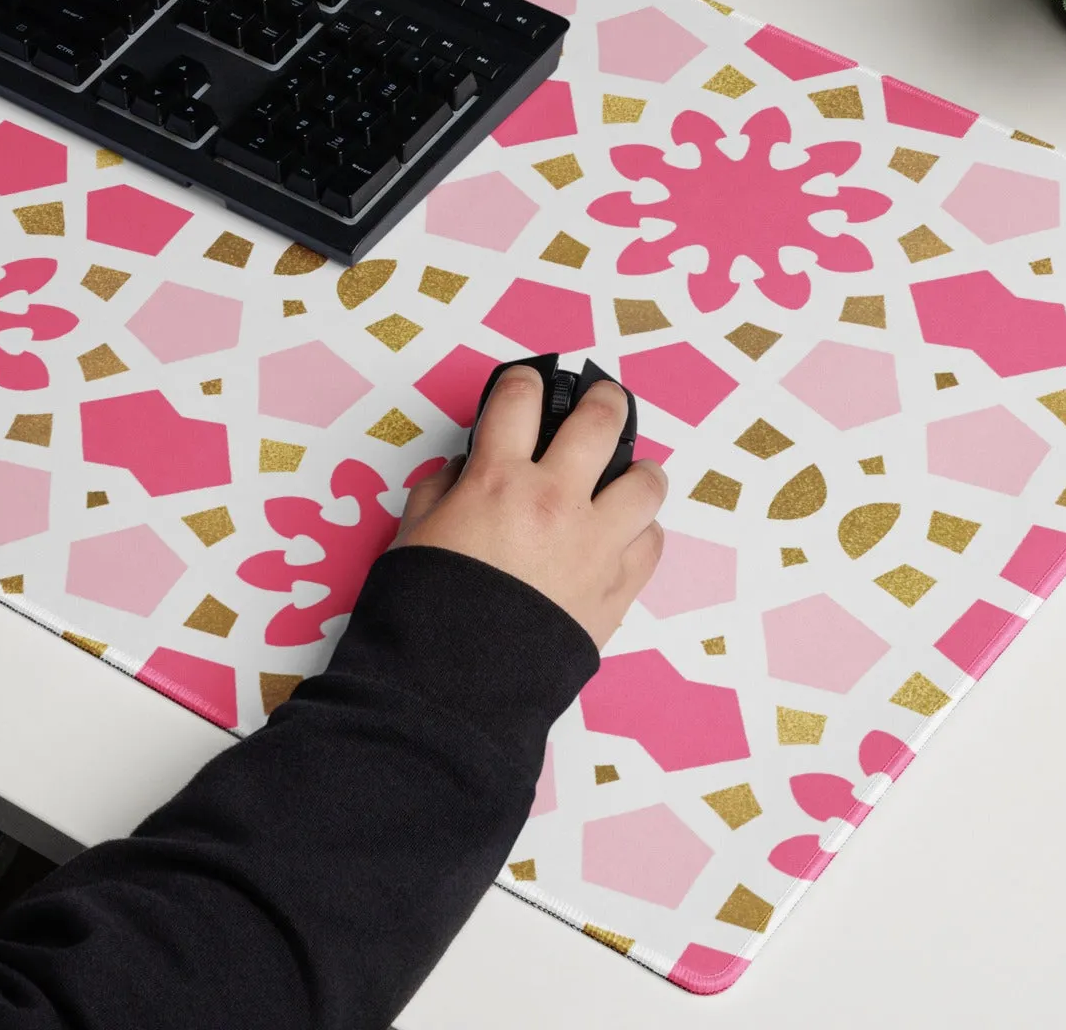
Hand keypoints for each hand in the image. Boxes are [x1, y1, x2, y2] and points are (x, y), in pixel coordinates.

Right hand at [394, 369, 665, 648]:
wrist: (458, 684)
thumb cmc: (428, 607)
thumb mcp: (413, 530)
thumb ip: (443, 486)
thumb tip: (468, 470)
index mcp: (498, 478)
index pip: (519, 398)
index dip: (524, 381)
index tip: (528, 384)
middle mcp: (555, 500)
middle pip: (601, 421)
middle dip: (604, 399)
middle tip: (602, 400)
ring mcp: (594, 544)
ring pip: (647, 483)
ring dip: (639, 471)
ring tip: (629, 474)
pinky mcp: (617, 588)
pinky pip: (652, 543)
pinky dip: (642, 531)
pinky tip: (624, 533)